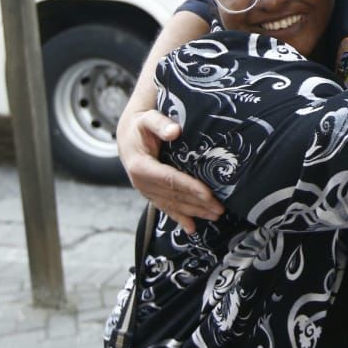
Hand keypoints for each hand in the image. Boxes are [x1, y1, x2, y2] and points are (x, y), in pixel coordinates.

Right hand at [116, 108, 223, 233]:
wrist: (127, 135)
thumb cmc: (141, 125)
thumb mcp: (148, 119)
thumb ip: (160, 124)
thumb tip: (174, 131)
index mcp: (140, 166)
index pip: (169, 179)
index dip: (190, 187)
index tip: (208, 194)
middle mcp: (141, 182)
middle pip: (174, 195)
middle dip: (198, 203)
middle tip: (220, 209)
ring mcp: (146, 191)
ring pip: (172, 204)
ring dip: (194, 212)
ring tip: (215, 216)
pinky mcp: (151, 194)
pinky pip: (166, 208)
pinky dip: (179, 218)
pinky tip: (192, 229)